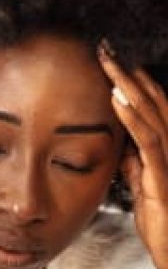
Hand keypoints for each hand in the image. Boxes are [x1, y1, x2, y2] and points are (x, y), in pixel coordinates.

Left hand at [98, 44, 167, 268]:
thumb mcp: (142, 185)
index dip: (134, 81)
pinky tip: (118, 100)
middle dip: (129, 73)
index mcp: (165, 148)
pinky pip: (148, 140)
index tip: (112, 60)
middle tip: (105, 48)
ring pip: (151, 112)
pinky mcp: (163, 174)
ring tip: (109, 64)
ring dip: (129, 86)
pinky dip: (132, 117)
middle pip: (152, 100)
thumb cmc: (161, 220)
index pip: (151, 106)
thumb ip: (134, 163)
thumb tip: (121, 144)